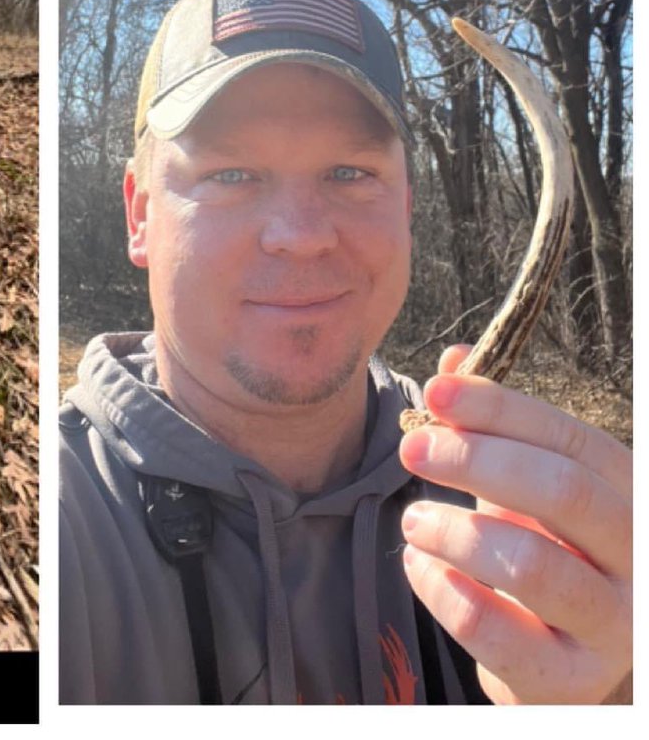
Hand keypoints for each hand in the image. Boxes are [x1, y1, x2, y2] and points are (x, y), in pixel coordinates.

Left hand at [398, 344, 631, 703]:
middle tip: (412, 449)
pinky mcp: (569, 681)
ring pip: (533, 566)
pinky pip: (496, 633)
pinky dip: (443, 591)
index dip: (498, 408)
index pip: (568, 438)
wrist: (552, 656)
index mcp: (626, 494)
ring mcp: (613, 625)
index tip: (435, 391)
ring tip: (413, 519)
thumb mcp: (519, 480)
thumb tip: (455, 357)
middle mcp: (636, 557)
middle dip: (476, 461)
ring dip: (455, 531)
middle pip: (563, 492)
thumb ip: (489, 423)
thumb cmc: (537, 547)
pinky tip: (420, 566)